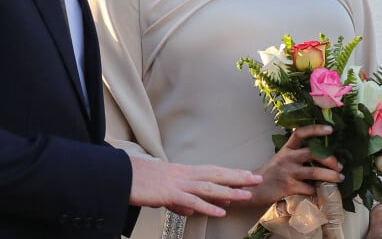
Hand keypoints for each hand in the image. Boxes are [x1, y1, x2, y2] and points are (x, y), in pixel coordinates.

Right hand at [129, 157, 262, 216]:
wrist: (125, 175)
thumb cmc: (143, 182)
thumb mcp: (165, 192)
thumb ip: (181, 200)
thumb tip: (192, 210)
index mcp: (185, 172)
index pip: (213, 171)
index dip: (231, 173)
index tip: (248, 174)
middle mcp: (186, 174)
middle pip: (216, 174)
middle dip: (238, 177)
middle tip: (257, 179)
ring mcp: (179, 183)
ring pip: (209, 187)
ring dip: (229, 191)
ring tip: (246, 195)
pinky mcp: (170, 193)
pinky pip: (192, 200)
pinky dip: (208, 206)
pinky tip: (220, 211)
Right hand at [248, 124, 343, 206]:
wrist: (256, 187)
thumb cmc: (274, 172)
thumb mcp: (283, 158)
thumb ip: (298, 154)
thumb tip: (322, 155)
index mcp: (287, 148)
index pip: (300, 133)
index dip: (315, 129)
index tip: (330, 129)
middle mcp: (288, 157)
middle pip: (312, 153)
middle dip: (329, 159)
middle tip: (340, 166)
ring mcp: (288, 172)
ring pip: (314, 171)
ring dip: (330, 175)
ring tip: (340, 178)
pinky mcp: (289, 187)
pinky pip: (309, 188)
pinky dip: (318, 191)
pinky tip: (322, 193)